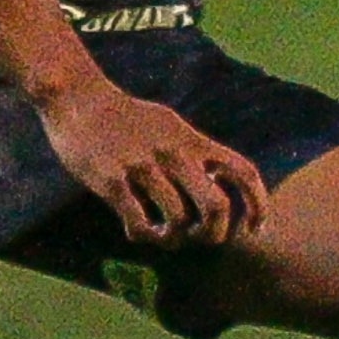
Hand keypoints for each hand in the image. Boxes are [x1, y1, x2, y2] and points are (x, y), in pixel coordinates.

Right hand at [36, 76, 268, 248]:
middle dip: (214, 233)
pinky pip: (138, 221)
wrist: (79, 99)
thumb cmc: (129, 118)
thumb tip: (220, 180)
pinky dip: (144, 235)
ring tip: (164, 236)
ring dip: (175, 239)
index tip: (254, 228)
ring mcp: (143, 166)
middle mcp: (175, 154)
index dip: (258, 205)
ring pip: (178, 219)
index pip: (243, 173)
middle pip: (217, 206)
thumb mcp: (173, 127)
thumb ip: (198, 152)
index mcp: (194, 142)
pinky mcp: (110, 179)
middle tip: (201, 239)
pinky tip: (137, 230)